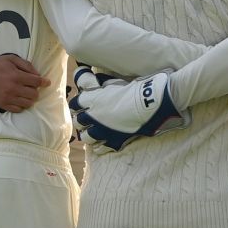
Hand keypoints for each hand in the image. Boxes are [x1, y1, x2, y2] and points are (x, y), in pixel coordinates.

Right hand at [0, 53, 47, 112]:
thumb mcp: (11, 59)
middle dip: (35, 91)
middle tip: (32, 88)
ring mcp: (8, 98)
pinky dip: (21, 106)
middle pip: (34, 95)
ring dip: (29, 99)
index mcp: (17, 76)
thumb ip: (26, 65)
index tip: (47, 82)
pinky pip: (18, 110)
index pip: (36, 82)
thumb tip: (37, 74)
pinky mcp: (2, 104)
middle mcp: (14, 88)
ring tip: (26, 94)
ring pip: (28, 104)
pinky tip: (19, 100)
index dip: (44, 82)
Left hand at [70, 70, 186, 150]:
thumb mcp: (113, 82)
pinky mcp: (114, 140)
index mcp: (93, 100)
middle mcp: (94, 116)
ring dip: (88, 133)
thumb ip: (97, 83)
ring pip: (85, 137)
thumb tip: (87, 79)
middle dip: (81, 118)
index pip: (75, 103)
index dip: (78, 103)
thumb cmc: (134, 88)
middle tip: (88, 117)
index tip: (83, 103)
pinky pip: (100, 148)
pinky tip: (104, 140)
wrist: (152, 102)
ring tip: (94, 130)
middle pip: (77, 121)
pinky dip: (100, 145)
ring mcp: (103, 130)